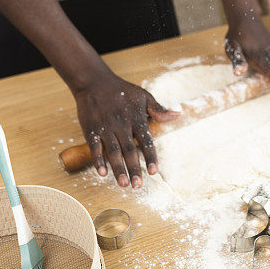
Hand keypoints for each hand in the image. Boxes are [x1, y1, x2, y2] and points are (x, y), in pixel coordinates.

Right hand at [73, 70, 176, 187]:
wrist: (94, 82)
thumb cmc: (122, 90)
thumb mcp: (144, 96)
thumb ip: (159, 109)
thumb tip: (178, 115)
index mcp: (136, 118)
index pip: (146, 141)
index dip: (150, 157)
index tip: (154, 172)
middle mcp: (121, 125)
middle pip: (129, 150)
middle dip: (134, 169)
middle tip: (138, 186)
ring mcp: (105, 128)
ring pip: (112, 152)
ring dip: (118, 169)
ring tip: (124, 184)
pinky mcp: (91, 130)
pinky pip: (94, 148)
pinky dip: (98, 160)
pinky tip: (102, 174)